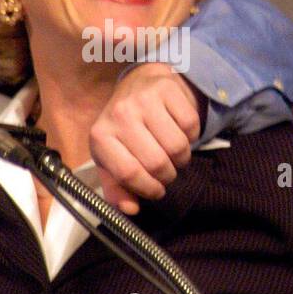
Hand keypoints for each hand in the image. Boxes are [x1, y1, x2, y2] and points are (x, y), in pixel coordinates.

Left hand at [90, 63, 200, 214]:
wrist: (139, 84)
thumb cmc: (125, 129)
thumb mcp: (112, 159)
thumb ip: (117, 188)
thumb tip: (130, 209)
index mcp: (100, 136)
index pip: (128, 173)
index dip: (148, 189)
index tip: (157, 191)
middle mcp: (119, 114)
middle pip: (156, 162)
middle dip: (168, 175)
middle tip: (167, 172)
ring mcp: (143, 98)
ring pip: (177, 146)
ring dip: (182, 158)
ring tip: (174, 153)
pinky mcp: (166, 88)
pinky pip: (191, 125)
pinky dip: (192, 135)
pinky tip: (180, 132)